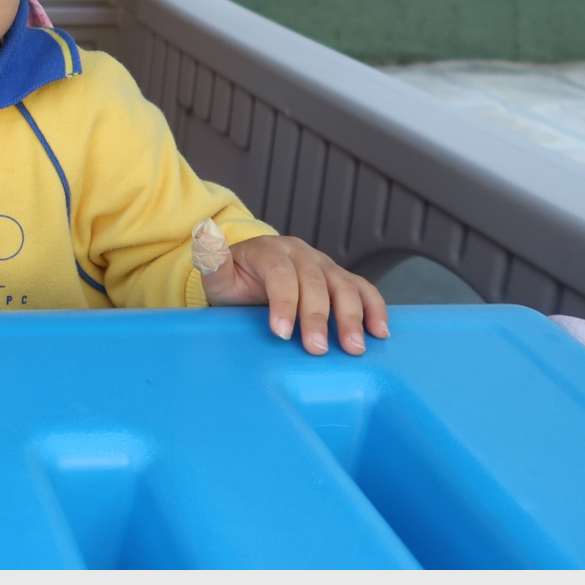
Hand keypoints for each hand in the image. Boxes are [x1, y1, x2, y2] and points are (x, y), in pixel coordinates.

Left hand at [202, 234, 387, 354]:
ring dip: (351, 317)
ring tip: (353, 347)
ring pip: (344, 285)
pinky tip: (379, 332)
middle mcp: (300, 253)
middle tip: (317, 349)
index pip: (280, 274)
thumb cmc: (234, 282)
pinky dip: (374, 308)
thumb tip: (205, 235)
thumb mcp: (217, 276)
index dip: (283, 303)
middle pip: (315, 282)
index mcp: (268, 250)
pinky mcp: (340, 278)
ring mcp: (323, 264)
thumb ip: (212, 261)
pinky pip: (363, 289)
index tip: (281, 333)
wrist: (249, 279)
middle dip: (318, 317)